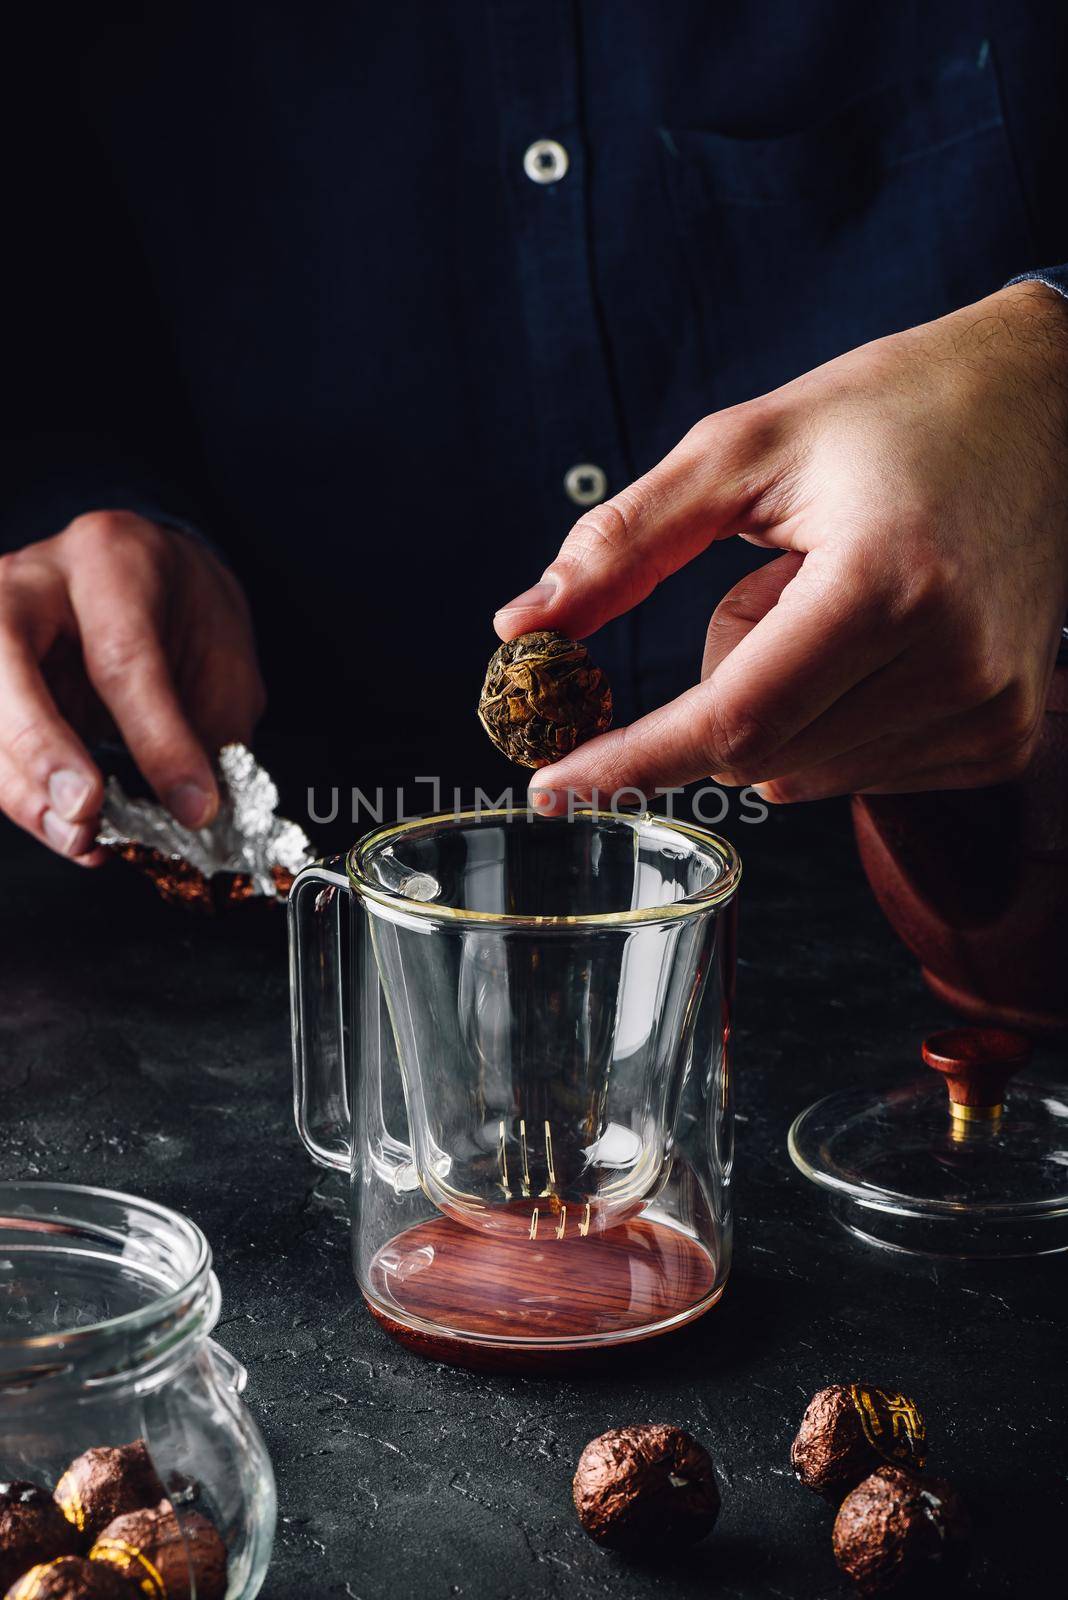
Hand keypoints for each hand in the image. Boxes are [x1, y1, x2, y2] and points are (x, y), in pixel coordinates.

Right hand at [0, 511, 264, 862]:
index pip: (121, 656)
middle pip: (9, 663)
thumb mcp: (221, 653)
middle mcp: (31, 581)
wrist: (147, 570)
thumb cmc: (185, 608)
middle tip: (84, 812)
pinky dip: (19, 793)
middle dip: (41, 748)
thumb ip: (206, 727)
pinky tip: (63, 828)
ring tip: (80, 840)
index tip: (194, 805)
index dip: (156, 741)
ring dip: (23, 789)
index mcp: (109, 558)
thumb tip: (196, 811)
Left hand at [495, 282, 1067, 808]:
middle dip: (722, 682)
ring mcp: (991, 710)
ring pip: (801, 773)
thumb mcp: (745, 447)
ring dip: (778, 704)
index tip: (553, 784)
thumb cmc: (895, 411)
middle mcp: (953, 665)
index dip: (631, 758)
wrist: (1049, 406)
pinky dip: (829, 722)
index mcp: (886, 585)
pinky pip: (858, 774)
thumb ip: (625, 542)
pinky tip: (876, 640)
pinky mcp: (1005, 736)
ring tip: (840, 598)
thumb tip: (520, 626)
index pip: (731, 720)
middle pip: (757, 753)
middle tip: (774, 581)